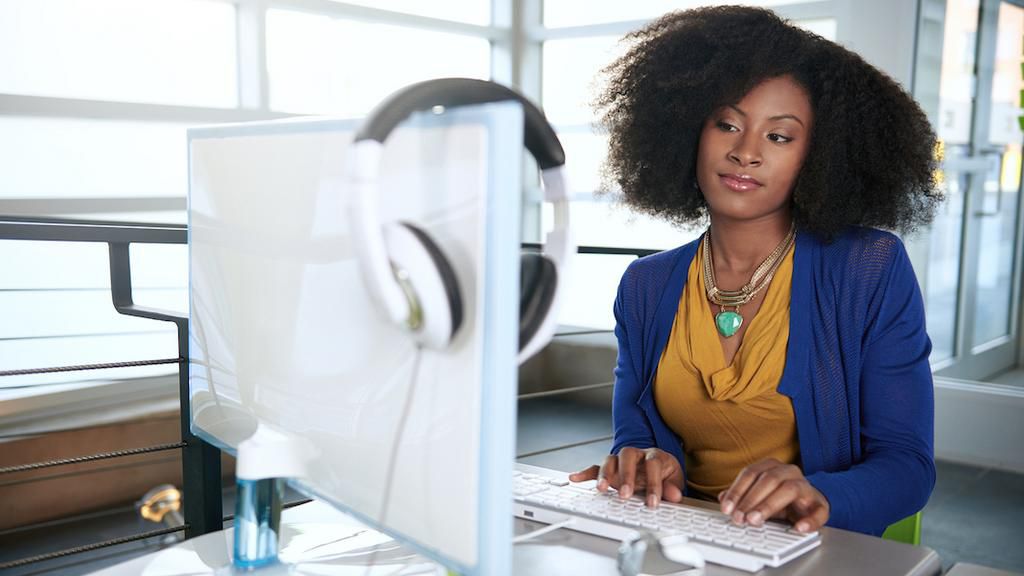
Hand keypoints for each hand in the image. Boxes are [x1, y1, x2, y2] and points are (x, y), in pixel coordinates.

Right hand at [568, 447, 683, 507]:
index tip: (653, 502)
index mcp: (654, 455)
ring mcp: (621, 461)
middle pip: (627, 455)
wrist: (661, 469)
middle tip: (625, 494)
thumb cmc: (666, 475)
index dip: (654, 484)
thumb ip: (673, 488)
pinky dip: (585, 473)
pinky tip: (575, 478)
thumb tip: (674, 495)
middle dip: (625, 475)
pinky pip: (595, 468)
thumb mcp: (675, 482)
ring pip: (610, 460)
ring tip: (602, 489)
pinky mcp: (611, 469)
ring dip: (605, 474)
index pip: (653, 464)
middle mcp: (636, 455)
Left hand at [717, 458, 828, 532]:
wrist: (809, 503)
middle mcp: (789, 472)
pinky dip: (809, 521)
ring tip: (756, 520)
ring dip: (770, 505)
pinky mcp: (820, 504)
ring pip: (790, 489)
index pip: (751, 473)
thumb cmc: (781, 498)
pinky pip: (818, 511)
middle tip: (739, 517)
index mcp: (772, 466)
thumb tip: (722, 498)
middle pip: (769, 480)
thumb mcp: (759, 496)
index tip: (726, 508)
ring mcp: (806, 487)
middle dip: (751, 500)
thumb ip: (741, 496)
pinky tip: (798, 528)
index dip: (737, 491)